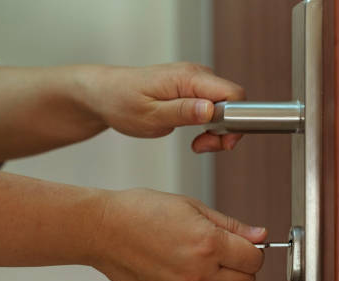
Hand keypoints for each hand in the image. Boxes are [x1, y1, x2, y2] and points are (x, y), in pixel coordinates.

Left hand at [81, 62, 245, 152]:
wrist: (104, 94)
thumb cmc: (121, 102)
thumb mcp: (151, 115)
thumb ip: (183, 112)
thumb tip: (211, 110)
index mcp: (188, 78)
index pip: (233, 94)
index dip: (234, 120)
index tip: (218, 140)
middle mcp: (197, 75)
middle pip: (233, 103)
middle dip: (225, 131)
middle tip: (203, 146)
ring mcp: (196, 82)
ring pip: (226, 108)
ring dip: (217, 131)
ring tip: (197, 144)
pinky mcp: (193, 91)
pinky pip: (215, 109)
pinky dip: (210, 127)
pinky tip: (196, 136)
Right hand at [89, 188, 266, 280]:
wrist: (103, 229)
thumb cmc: (142, 212)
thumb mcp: (193, 207)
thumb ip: (231, 226)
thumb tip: (260, 236)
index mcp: (208, 244)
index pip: (255, 260)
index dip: (252, 251)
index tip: (242, 247)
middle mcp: (199, 275)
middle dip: (242, 270)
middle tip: (227, 259)